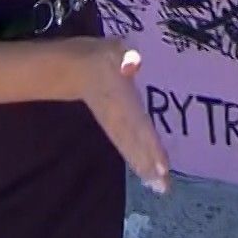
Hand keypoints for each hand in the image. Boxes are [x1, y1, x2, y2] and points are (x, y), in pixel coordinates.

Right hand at [61, 37, 170, 193]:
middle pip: (134, 143)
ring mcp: (114, 125)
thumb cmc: (102, 58)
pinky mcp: (113, 130)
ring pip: (130, 149)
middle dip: (149, 164)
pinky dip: (137, 161)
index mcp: (121, 98)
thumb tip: (133, 60)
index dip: (149, 143)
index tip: (161, 164)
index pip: (138, 123)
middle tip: (164, 187)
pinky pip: (126, 147)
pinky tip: (149, 176)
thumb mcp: (114, 49)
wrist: (73, 69)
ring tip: (160, 187)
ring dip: (144, 168)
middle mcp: (119, 116)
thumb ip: (125, 55)